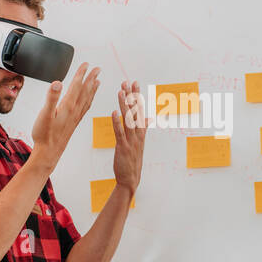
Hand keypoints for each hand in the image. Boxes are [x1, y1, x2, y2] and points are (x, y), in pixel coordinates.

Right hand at [30, 62, 99, 169]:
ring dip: (92, 89)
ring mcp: (75, 117)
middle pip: (85, 91)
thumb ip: (51, 98)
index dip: (81, 74)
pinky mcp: (74, 122)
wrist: (49, 152)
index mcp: (68, 107)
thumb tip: (58, 83)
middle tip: (97, 68)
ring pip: (87, 99)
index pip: (76, 86)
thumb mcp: (44, 114)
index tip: (86, 64)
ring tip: (97, 81)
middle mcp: (74, 111)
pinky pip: (85, 108)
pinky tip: (89, 100)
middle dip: (91, 78)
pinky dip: (89, 100)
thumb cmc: (45, 135)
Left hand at [112, 80, 147, 196]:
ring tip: (121, 92)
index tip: (134, 83)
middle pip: (135, 111)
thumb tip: (148, 118)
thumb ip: (142, 128)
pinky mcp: (123, 148)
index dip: (137, 96)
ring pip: (128, 119)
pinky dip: (117, 123)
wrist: (130, 179)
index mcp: (140, 132)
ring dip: (124, 105)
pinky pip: (120, 133)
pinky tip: (113, 113)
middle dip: (131, 96)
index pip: (140, 109)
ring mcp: (131, 141)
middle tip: (127, 81)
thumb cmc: (132, 161)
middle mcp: (138, 134)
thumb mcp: (139, 143)